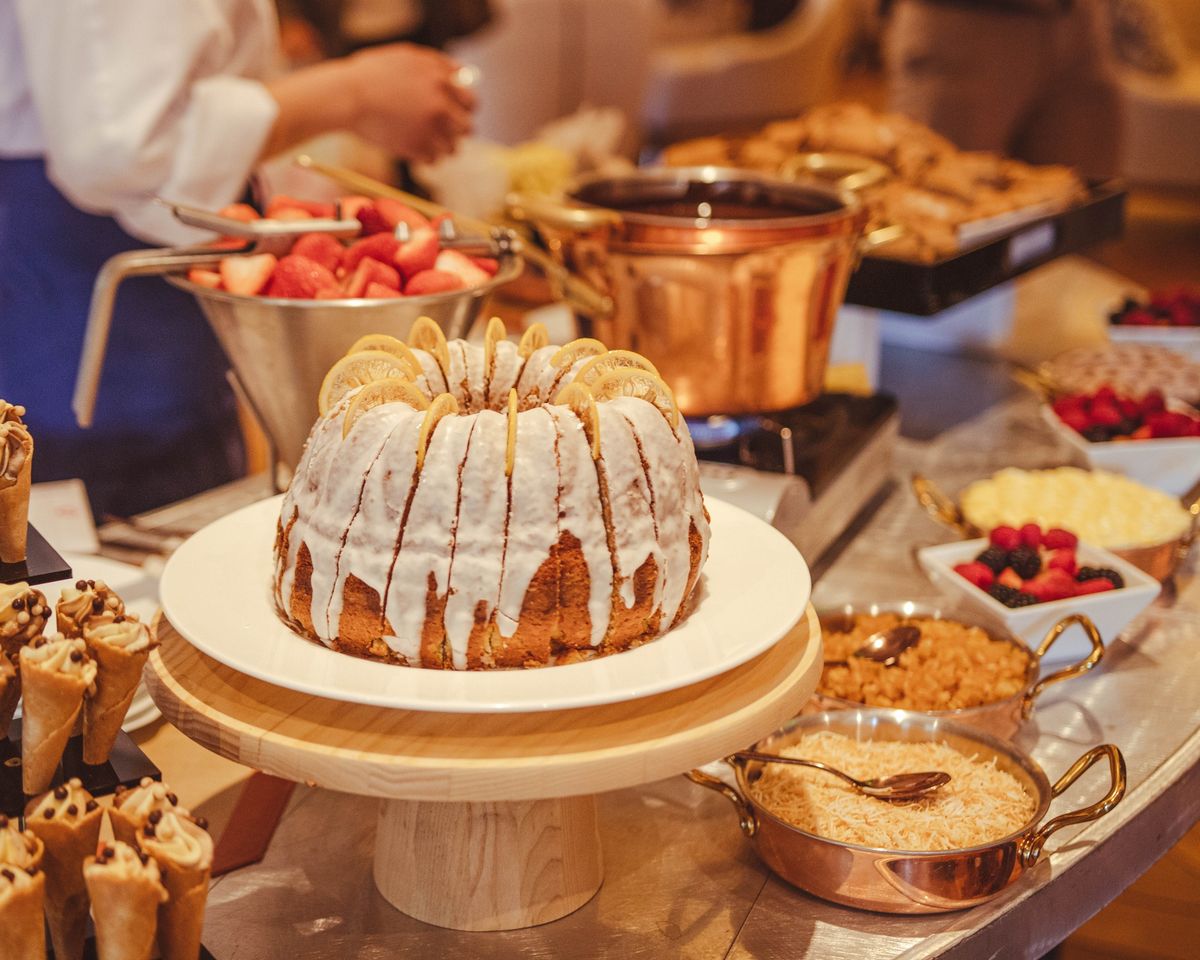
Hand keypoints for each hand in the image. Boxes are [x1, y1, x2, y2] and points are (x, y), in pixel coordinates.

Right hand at [344, 44, 475, 163]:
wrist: (346, 96)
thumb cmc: (372, 74)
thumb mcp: (407, 56)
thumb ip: (437, 65)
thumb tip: (463, 76)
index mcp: (441, 80)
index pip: (471, 102)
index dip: (465, 109)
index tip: (457, 113)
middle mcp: (441, 105)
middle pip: (467, 128)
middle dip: (457, 131)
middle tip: (443, 131)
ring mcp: (430, 129)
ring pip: (453, 149)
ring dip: (442, 146)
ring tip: (424, 140)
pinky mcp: (417, 149)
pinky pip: (434, 160)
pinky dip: (425, 157)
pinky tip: (412, 148)